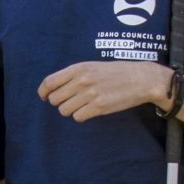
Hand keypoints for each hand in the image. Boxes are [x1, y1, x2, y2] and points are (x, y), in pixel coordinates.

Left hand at [37, 59, 167, 123]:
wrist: (141, 79)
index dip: (43, 92)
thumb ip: (74, 75)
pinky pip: (78, 117)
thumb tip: (53, 88)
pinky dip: (81, 116)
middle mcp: (82, 81)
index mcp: (78, 68)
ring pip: (64, 110)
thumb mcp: (92, 66)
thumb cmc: (116, 72)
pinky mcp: (99, 107)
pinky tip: (90, 110)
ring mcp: (90, 94)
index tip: (43, 97)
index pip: (49, 82)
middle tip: (70, 101)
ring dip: (71, 110)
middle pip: (55, 99)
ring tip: (82, 105)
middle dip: (59, 102)